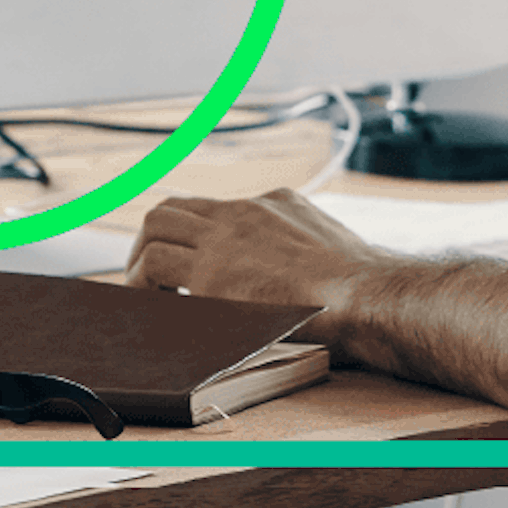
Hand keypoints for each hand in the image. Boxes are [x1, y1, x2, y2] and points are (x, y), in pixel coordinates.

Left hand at [129, 189, 403, 332]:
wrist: (366, 296)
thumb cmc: (361, 289)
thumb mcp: (332, 249)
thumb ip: (304, 251)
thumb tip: (301, 279)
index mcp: (275, 203)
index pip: (215, 208)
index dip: (192, 233)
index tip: (187, 258)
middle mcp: (243, 212)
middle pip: (176, 207)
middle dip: (155, 237)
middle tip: (149, 272)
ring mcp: (224, 237)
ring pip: (157, 224)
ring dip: (142, 256)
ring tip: (141, 288)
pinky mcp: (210, 272)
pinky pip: (155, 264)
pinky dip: (141, 280)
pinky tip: (148, 303)